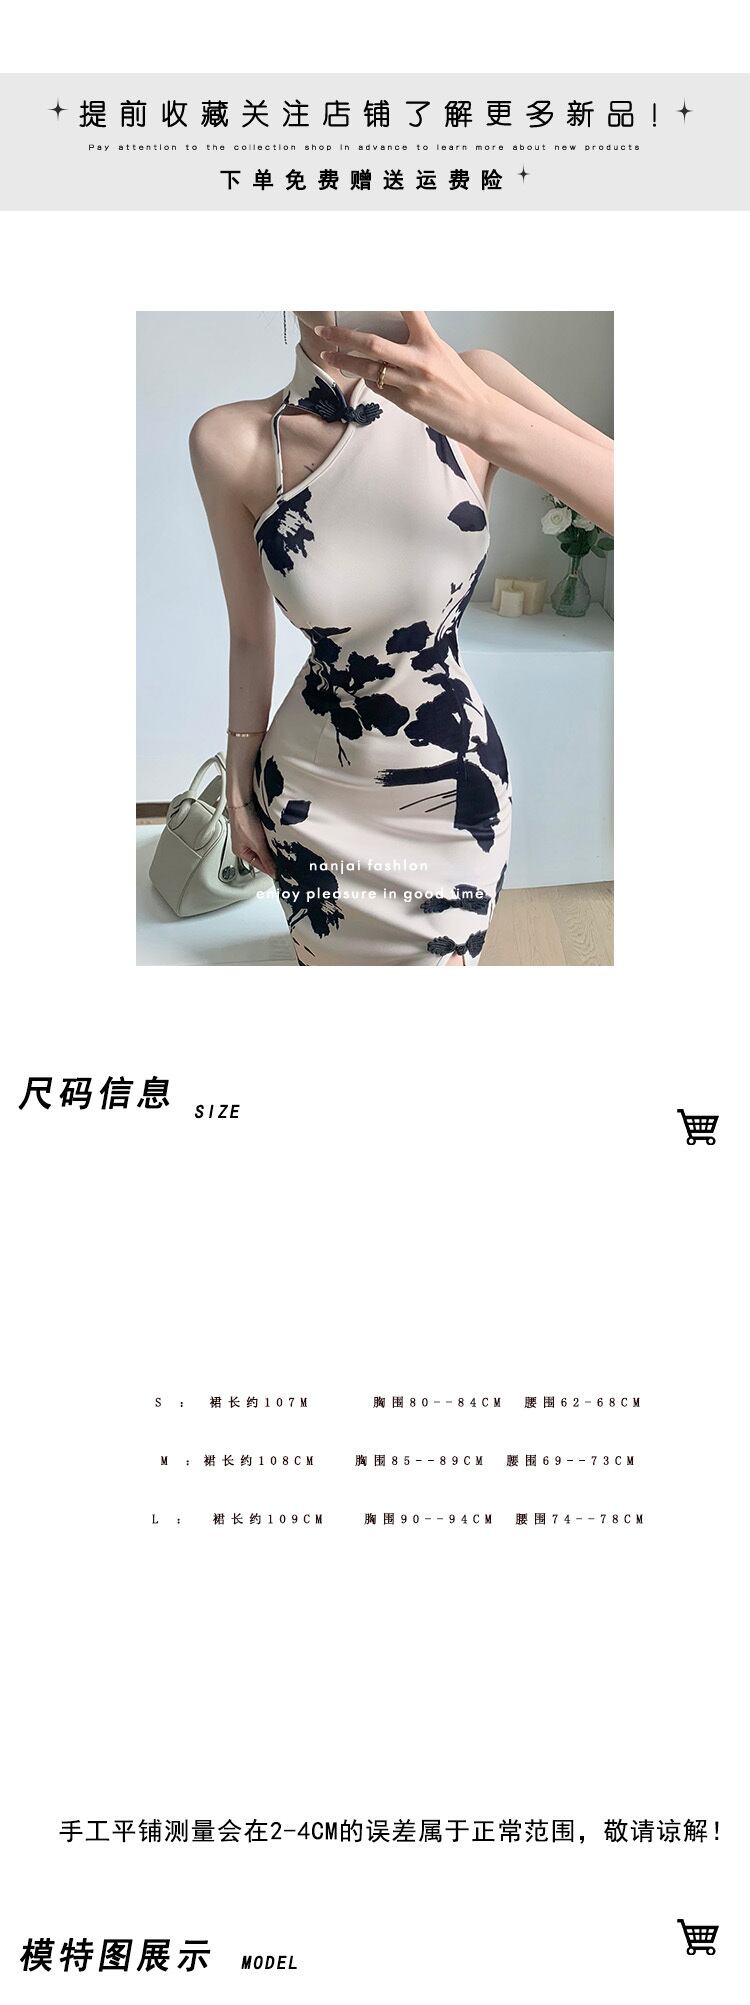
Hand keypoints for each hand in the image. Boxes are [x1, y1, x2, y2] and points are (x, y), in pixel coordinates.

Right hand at [227, 799, 276, 877]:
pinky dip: (271, 839)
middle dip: (271, 857)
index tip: (281, 873)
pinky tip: (276, 837)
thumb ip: (266, 859)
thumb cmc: (243, 821)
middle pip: (262, 856)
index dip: (270, 869)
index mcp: (241, 852)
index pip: (258, 866)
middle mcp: (244, 845)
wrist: (243, 802)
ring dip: (271, 847)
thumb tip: (273, 872)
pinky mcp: (255, 827)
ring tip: (279, 847)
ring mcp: (250, 836)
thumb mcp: (258, 844)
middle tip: (283, 860)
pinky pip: (265, 838)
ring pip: (264, 847)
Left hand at [318, 310, 489, 447]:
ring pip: (368, 369)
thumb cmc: (461, 383)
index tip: (370, 289)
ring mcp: (411, 384)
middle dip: (344, 337)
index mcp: (431, 342)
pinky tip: (360, 374)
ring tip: (328, 356)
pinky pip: (379, 388)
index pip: (409, 310)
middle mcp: (419, 361)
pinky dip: (368, 378)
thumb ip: (419, 343)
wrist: (477, 414)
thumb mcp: (443, 354)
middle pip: (373, 344)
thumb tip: (391, 337)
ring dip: (345, 362)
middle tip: (326, 332)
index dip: (391, 297)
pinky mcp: (407, 404)